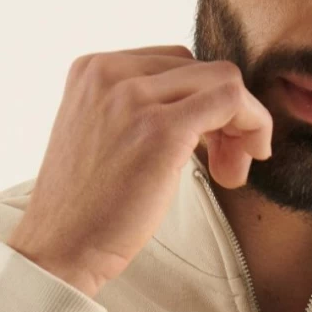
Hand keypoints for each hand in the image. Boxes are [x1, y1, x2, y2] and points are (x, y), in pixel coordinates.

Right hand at [5, 47, 271, 298]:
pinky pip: (231, 99)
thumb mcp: (102, 135)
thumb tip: (205, 108)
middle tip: (223, 164)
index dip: (200, 103)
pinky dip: (252, 126)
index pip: (173, 63)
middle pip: (201, 69)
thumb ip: (138, 110)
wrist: (59, 248)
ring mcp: (134, 97)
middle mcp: (110, 72)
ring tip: (229, 170)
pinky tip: (237, 167)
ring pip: (223, 80)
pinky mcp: (161, 129)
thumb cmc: (85, 207)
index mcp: (93, 68)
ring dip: (242, 122)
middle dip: (224, 114)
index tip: (205, 148)